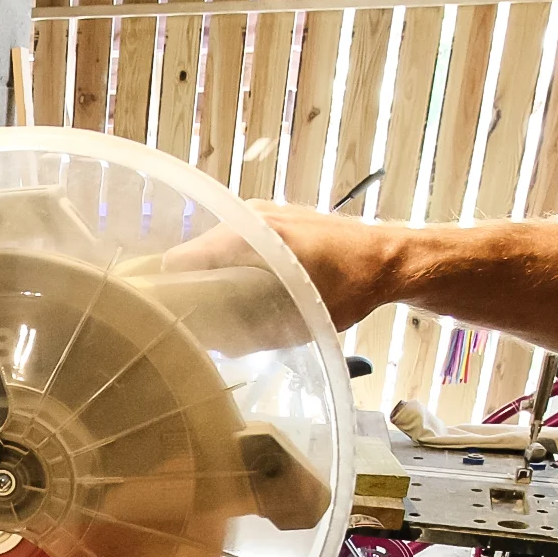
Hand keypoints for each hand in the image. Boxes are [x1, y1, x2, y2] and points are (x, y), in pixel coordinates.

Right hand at [164, 201, 412, 330]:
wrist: (392, 259)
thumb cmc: (350, 286)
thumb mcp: (297, 320)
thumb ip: (250, 332)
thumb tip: (213, 343)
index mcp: (247, 232)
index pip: (182, 257)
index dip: (168, 286)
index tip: (165, 314)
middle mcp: (249, 215)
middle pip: (198, 253)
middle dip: (195, 285)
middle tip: (199, 321)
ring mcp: (264, 213)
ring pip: (220, 249)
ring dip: (219, 277)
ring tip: (226, 309)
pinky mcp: (278, 219)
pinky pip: (242, 243)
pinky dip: (239, 266)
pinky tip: (253, 291)